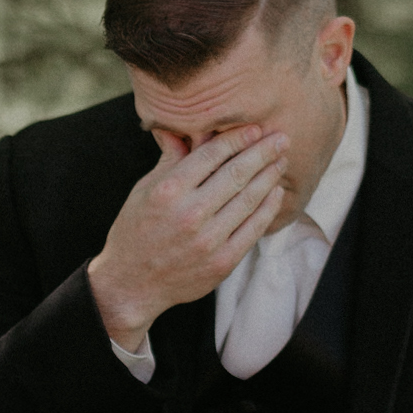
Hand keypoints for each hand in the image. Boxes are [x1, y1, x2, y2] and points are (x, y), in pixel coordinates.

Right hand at [88, 126, 288, 349]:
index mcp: (168, 191)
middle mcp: (189, 214)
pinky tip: (276, 193)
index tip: (255, 129)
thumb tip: (184, 129)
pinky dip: (268, 208)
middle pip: (236, 174)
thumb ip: (170, 160)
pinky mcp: (222, 263)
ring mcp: (208, 241)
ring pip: (249, 200)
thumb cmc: (135, 231)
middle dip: (263, 153)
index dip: (237, 139)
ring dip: (270, 177)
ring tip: (281, 162)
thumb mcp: (143, 190)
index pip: (211, 155)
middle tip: (281, 139)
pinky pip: (253, 229)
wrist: (131, 284)